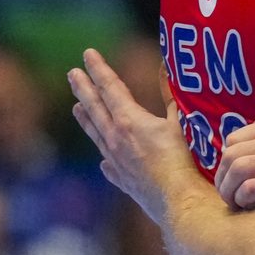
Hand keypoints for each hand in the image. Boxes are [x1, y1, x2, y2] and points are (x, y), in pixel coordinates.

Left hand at [70, 48, 200, 219]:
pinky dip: (106, 160)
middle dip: (84, 88)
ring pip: (96, 135)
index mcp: (129, 120)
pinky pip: (110, 167)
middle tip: (72, 74)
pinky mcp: (124, 181)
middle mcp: (116, 139)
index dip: (99, 69)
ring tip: (76, 108)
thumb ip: (170, 96)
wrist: (178, 201)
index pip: (110, 87)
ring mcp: (117, 161)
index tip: (88, 54)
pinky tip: (104, 162)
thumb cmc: (183, 160)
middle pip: (95, 108)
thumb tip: (166, 68)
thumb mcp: (179, 122)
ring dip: (86, 119)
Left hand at [214, 115, 254, 209]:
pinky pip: (249, 187)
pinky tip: (247, 206)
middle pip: (233, 153)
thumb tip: (230, 142)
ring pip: (239, 168)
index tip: (229, 178)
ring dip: (228, 190)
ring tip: (233, 202)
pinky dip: (241, 199)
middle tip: (226, 195)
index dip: (225, 161)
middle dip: (222, 178)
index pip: (234, 138)